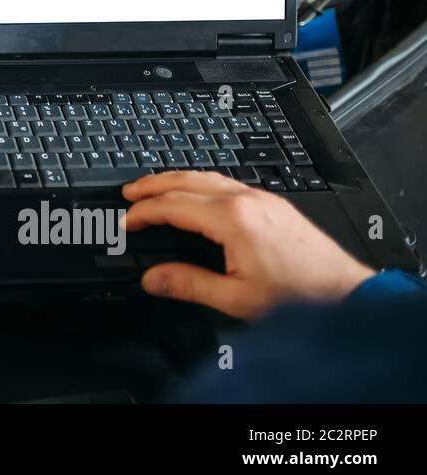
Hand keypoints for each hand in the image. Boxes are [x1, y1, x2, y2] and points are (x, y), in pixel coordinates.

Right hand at [122, 170, 374, 318]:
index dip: (145, 212)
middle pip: (187, 179)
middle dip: (154, 183)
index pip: (174, 205)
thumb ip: (188, 284)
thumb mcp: (235, 297)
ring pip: (208, 177)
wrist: (345, 294)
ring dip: (177, 179)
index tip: (128, 220)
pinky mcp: (274, 204)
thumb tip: (153, 278)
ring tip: (156, 188)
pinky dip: (200, 184)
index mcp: (232, 219)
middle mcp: (247, 200)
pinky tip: (197, 194)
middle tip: (130, 190)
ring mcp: (263, 199)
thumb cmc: (299, 296)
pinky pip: (227, 183)